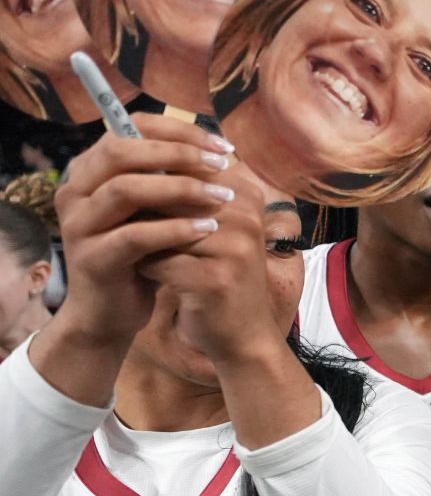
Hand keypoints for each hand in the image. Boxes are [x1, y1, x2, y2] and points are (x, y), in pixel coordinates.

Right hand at [52, 113, 235, 348]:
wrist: (110, 314)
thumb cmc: (140, 256)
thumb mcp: (154, 212)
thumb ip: (171, 181)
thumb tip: (218, 153)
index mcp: (90, 172)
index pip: (127, 129)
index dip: (177, 131)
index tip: (223, 146)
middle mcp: (76, 191)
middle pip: (120, 151)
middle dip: (177, 154)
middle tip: (221, 166)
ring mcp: (79, 225)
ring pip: (125, 189)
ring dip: (180, 189)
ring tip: (222, 199)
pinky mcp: (92, 259)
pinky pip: (134, 235)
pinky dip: (174, 230)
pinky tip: (208, 231)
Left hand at [137, 166, 282, 367]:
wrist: (243, 336)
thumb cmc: (219, 276)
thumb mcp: (212, 228)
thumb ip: (185, 194)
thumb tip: (133, 159)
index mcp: (246, 195)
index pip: (185, 166)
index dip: (151, 178)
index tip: (132, 195)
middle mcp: (245, 217)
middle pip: (170, 194)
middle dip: (139, 208)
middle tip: (120, 222)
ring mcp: (234, 248)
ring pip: (160, 226)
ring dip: (138, 237)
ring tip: (131, 247)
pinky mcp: (214, 279)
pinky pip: (159, 261)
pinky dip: (144, 267)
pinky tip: (142, 273)